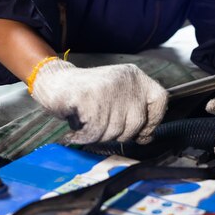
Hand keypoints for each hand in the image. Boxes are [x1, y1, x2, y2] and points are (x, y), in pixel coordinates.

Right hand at [31, 59, 167, 143]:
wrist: (54, 82)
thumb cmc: (88, 96)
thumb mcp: (117, 99)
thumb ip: (134, 114)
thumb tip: (147, 138)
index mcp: (136, 77)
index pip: (160, 100)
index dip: (153, 121)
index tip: (141, 132)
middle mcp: (126, 79)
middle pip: (137, 123)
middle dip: (119, 134)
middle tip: (101, 127)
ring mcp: (108, 87)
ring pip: (116, 130)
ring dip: (99, 135)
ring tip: (88, 123)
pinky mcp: (90, 97)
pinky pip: (96, 131)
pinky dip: (85, 136)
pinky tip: (78, 129)